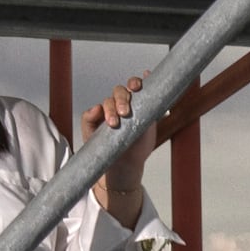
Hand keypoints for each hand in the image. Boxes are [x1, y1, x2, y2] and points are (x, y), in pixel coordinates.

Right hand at [81, 77, 152, 220]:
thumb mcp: (150, 129)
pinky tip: (97, 113)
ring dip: (110, 110)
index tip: (137, 86)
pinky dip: (92, 112)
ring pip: (106, 102)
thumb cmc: (138, 147)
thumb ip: (154, 112)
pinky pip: (88, 114)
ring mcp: (104, 113)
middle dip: (123, 98)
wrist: (126, 167)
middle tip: (126, 112)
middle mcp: (118, 104)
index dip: (134, 83)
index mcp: (134, 103)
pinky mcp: (91, 124)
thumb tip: (160, 101)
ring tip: (115, 124)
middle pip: (119, 91)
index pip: (133, 87)